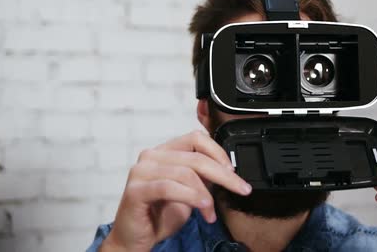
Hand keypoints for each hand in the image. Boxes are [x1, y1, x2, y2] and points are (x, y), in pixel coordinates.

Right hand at [99, 130, 251, 251]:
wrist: (136, 239)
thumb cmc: (161, 214)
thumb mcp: (190, 190)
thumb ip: (203, 176)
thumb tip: (228, 169)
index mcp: (165, 151)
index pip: (196, 138)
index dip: (218, 152)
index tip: (233, 171)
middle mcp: (151, 156)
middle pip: (196, 157)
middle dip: (223, 175)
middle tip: (241, 189)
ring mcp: (141, 172)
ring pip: (186, 172)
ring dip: (205, 194)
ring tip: (211, 211)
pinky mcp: (136, 190)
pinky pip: (169, 188)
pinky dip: (191, 197)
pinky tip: (203, 207)